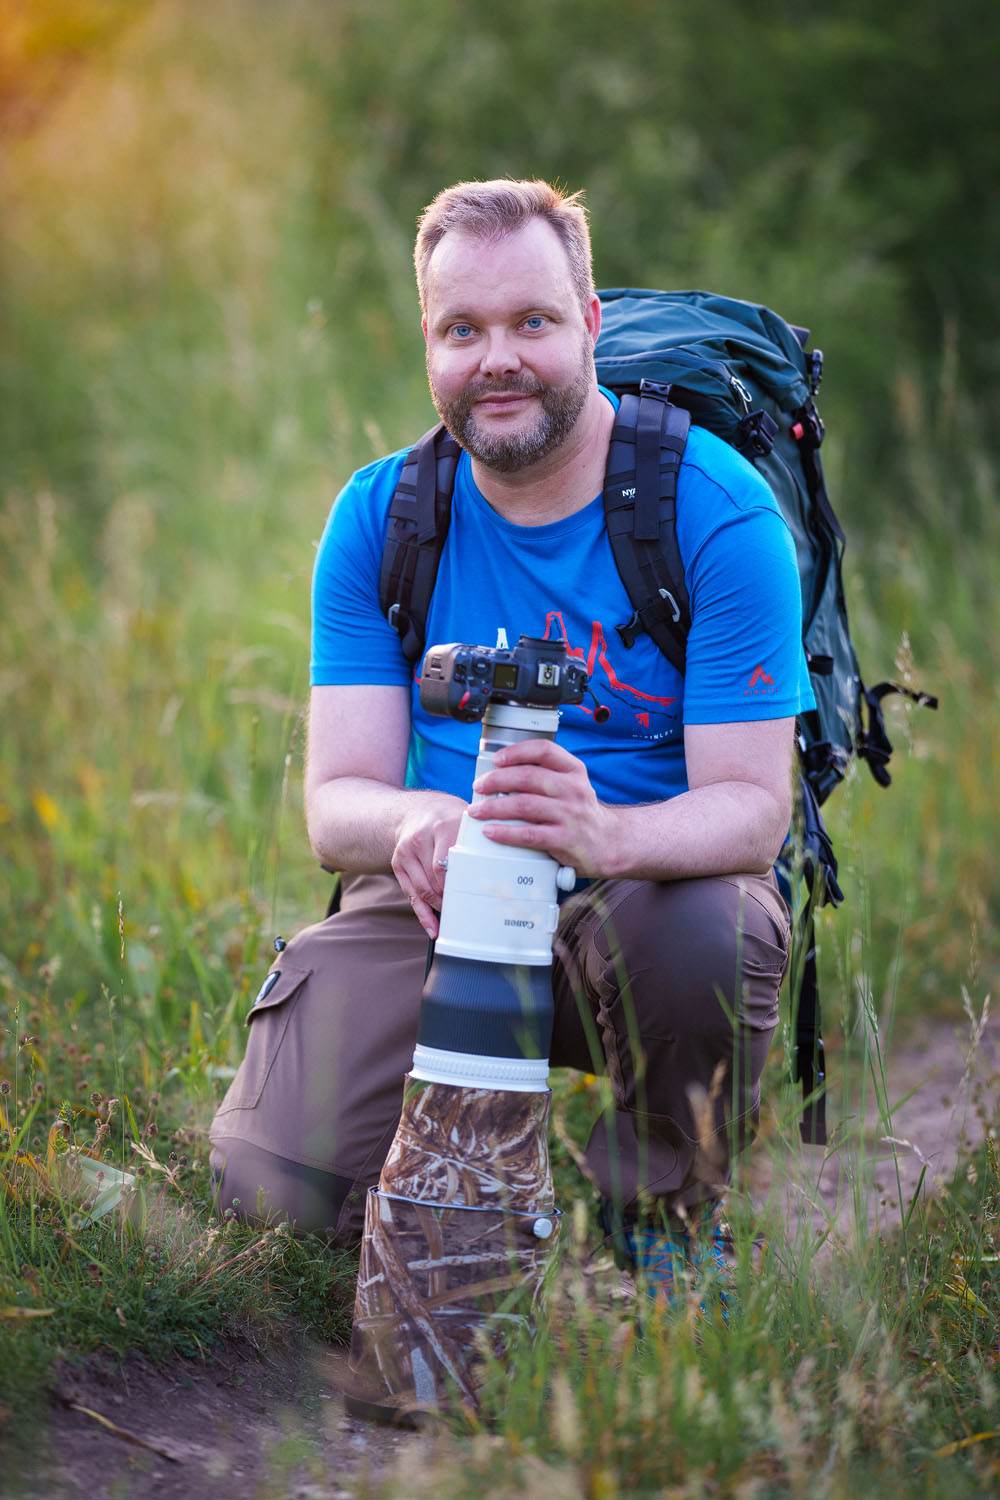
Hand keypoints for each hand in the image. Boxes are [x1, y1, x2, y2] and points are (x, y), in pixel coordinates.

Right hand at [391, 792, 466, 938]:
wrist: (419, 810)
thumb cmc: (451, 820)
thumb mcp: (467, 822)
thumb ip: (478, 843)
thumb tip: (501, 873)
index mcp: (443, 826)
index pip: (446, 866)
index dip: (457, 887)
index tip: (471, 900)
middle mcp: (421, 838)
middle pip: (435, 881)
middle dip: (451, 901)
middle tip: (468, 915)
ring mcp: (406, 851)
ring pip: (423, 890)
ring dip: (438, 909)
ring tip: (454, 922)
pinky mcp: (397, 862)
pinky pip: (410, 894)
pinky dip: (423, 914)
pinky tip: (433, 927)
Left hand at [467, 739, 621, 875]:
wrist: (610, 843)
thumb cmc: (581, 813)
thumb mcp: (572, 785)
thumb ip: (546, 776)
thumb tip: (502, 773)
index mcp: (573, 770)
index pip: (543, 750)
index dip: (516, 752)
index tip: (496, 759)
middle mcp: (573, 789)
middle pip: (527, 777)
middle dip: (496, 780)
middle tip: (479, 787)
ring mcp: (570, 814)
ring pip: (524, 805)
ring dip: (494, 807)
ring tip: (477, 811)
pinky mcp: (565, 839)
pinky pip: (528, 834)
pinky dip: (505, 832)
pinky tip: (490, 832)